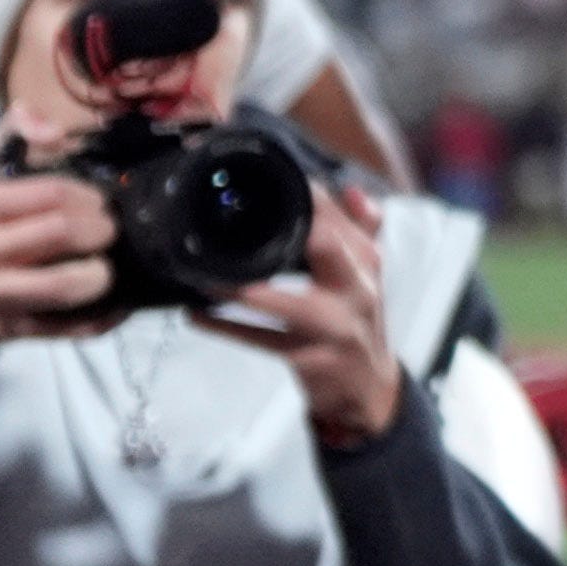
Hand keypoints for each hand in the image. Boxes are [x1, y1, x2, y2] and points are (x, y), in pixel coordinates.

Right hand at [0, 123, 121, 349]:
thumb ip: (16, 132)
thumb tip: (51, 130)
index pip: (49, 191)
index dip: (88, 195)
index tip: (102, 202)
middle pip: (60, 233)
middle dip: (101, 231)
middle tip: (114, 232)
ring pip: (62, 286)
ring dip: (100, 276)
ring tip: (111, 268)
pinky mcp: (9, 331)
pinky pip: (68, 328)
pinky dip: (102, 317)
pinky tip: (116, 304)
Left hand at [199, 185, 404, 449]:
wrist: (369, 389)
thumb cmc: (356, 322)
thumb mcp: (367, 276)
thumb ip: (362, 230)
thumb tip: (350, 189)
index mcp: (365, 263)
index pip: (336, 217)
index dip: (304, 193)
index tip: (266, 176)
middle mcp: (356, 291)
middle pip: (325, 247)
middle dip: (286, 226)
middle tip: (234, 214)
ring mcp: (334, 328)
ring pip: (286, 302)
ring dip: (241, 288)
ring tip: (203, 274)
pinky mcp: (311, 359)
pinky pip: (261, 340)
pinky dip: (226, 327)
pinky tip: (197, 314)